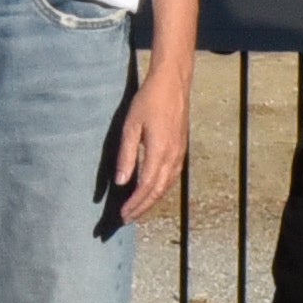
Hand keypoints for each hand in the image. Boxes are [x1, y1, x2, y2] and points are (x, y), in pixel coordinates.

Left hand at [115, 64, 190, 222]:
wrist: (173, 84)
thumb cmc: (148, 101)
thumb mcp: (131, 126)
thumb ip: (126, 156)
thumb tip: (120, 182)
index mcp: (158, 152)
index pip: (145, 187)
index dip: (134, 204)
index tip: (122, 214)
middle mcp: (172, 157)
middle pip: (157, 191)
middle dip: (142, 207)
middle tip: (127, 219)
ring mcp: (179, 154)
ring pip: (166, 186)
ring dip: (152, 201)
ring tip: (138, 209)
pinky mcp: (181, 149)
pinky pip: (172, 177)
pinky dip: (161, 189)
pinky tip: (153, 191)